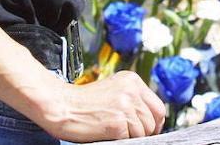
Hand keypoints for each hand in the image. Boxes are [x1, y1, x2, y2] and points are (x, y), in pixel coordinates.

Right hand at [33, 70, 165, 141]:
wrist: (61, 106)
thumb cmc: (82, 102)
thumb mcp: (113, 90)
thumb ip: (132, 98)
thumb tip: (151, 118)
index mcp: (132, 80)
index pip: (158, 107)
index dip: (155, 122)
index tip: (148, 129)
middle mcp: (131, 91)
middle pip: (153, 121)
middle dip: (144, 131)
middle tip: (129, 132)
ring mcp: (125, 106)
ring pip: (144, 132)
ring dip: (131, 136)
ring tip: (113, 130)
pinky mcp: (117, 123)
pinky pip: (130, 139)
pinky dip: (120, 140)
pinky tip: (107, 132)